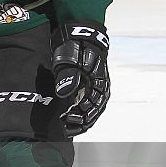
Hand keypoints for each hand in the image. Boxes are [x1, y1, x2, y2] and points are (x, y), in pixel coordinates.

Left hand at [51, 21, 110, 135]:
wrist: (83, 37)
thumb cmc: (76, 48)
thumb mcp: (69, 61)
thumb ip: (67, 77)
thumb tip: (63, 93)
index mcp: (98, 84)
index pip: (90, 106)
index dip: (78, 116)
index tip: (64, 120)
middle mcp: (102, 89)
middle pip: (93, 112)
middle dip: (80, 123)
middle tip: (65, 129)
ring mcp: (99, 89)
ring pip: (93, 111)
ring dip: (82, 121)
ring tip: (68, 129)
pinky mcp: (93, 89)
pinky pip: (91, 106)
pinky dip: (83, 115)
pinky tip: (74, 120)